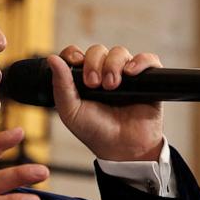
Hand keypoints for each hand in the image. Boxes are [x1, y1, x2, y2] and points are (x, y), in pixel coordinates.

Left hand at [49, 44, 163, 161]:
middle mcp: (103, 73)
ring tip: (112, 86)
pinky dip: (140, 62)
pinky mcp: (147, 80)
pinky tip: (131, 74)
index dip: (74, 54)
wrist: (121, 149)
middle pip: (98, 50)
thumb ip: (61, 86)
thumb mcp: (71, 112)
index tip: (75, 63)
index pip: (76, 54)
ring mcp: (125, 75)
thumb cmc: (95, 131)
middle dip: (94, 63)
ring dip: (113, 65)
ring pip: (120, 52)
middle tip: (94, 84)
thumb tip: (51, 58)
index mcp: (83, 79)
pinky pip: (148, 59)